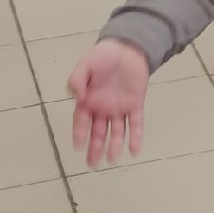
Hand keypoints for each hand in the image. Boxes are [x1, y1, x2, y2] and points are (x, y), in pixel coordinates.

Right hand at [67, 38, 149, 167]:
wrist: (127, 48)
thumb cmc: (103, 56)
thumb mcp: (85, 64)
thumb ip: (77, 80)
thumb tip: (77, 96)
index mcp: (88, 100)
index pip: (82, 121)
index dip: (79, 133)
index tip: (77, 147)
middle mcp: (103, 108)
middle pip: (98, 132)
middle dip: (95, 148)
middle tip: (92, 164)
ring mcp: (119, 108)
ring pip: (117, 131)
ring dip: (114, 145)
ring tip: (111, 160)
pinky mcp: (135, 105)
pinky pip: (136, 124)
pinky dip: (136, 137)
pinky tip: (134, 150)